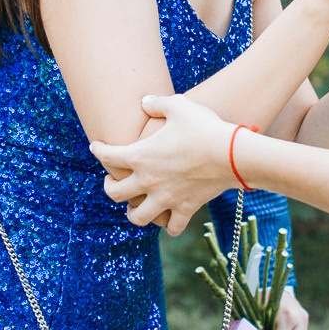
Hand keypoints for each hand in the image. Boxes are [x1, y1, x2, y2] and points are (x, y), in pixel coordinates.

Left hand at [90, 92, 235, 235]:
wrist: (232, 154)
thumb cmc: (204, 127)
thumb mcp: (179, 105)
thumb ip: (157, 103)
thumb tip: (145, 101)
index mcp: (140, 156)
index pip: (108, 156)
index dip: (98, 150)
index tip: (96, 147)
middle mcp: (147, 181)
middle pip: (114, 194)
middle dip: (110, 187)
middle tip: (114, 180)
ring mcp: (166, 198)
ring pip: (137, 217)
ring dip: (133, 212)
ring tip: (135, 206)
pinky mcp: (186, 208)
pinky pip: (172, 227)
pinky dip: (168, 226)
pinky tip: (168, 219)